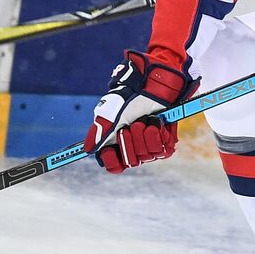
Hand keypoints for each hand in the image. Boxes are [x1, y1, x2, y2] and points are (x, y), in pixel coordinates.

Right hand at [83, 51, 193, 173]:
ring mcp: (150, 147)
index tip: (110, 149)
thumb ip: (98, 133)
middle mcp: (134, 148)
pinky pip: (162, 150)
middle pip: (130, 162)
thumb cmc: (129, 99)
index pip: (114, 166)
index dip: (111, 160)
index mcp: (118, 144)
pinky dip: (157, 134)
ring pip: (147, 156)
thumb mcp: (109, 114)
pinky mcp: (166, 142)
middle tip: (129, 125)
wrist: (151, 87)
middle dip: (129, 141)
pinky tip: (155, 122)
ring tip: (144, 119)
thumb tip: (88, 149)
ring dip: (143, 135)